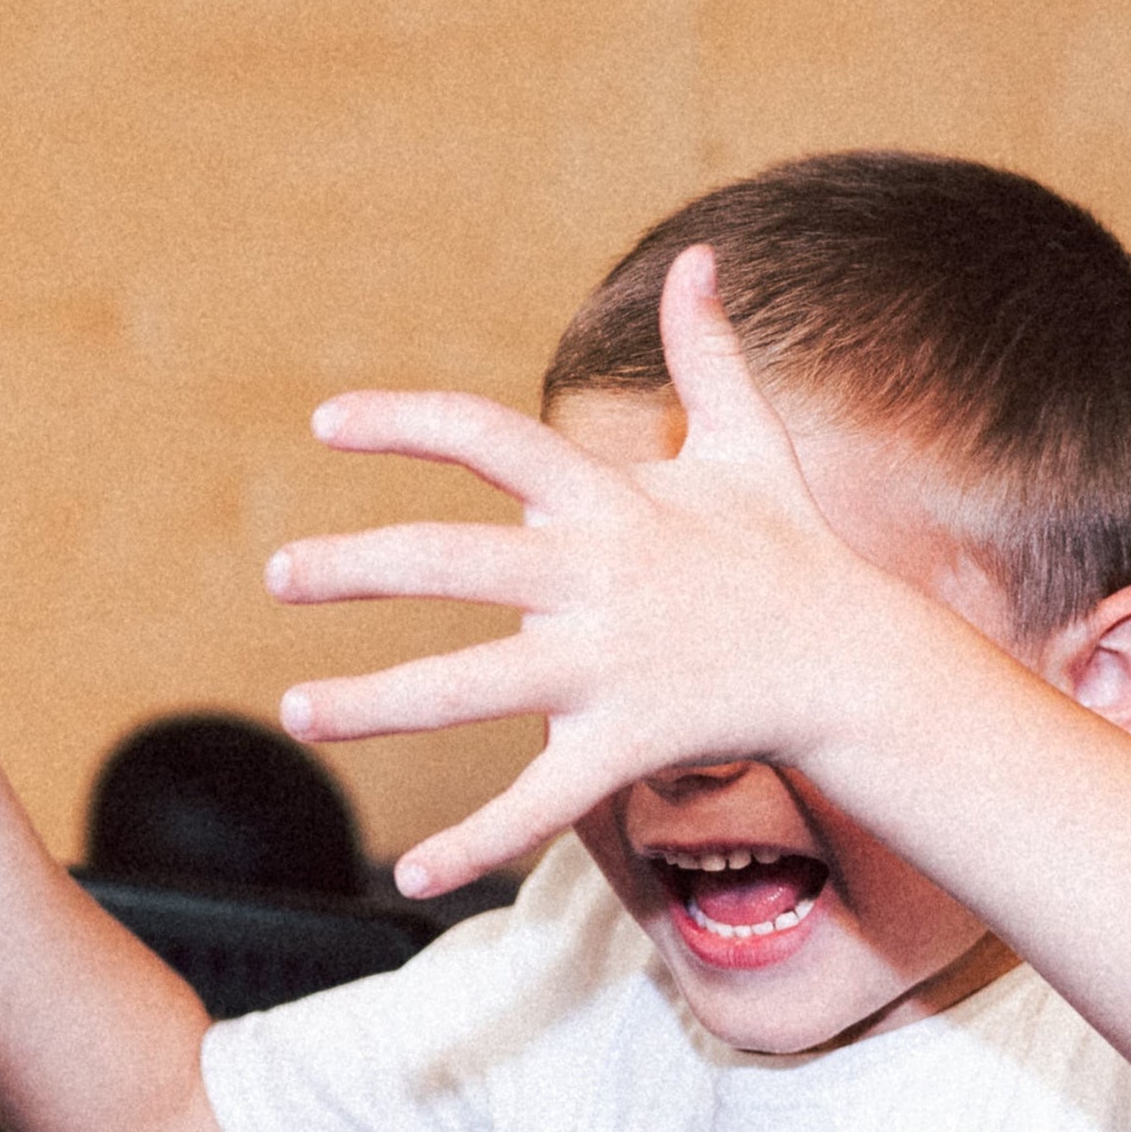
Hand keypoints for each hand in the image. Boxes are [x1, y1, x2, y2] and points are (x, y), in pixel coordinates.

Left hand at [266, 247, 985, 895]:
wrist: (853, 660)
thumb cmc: (788, 550)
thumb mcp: (750, 444)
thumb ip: (710, 354)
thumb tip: (705, 257)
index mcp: (611, 501)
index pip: (492, 440)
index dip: (408, 423)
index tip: (328, 423)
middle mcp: (600, 579)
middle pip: (455, 563)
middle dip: (359, 566)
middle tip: (276, 574)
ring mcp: (610, 666)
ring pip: (473, 686)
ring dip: (376, 701)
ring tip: (296, 713)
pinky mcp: (628, 746)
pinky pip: (540, 801)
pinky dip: (476, 840)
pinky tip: (411, 874)